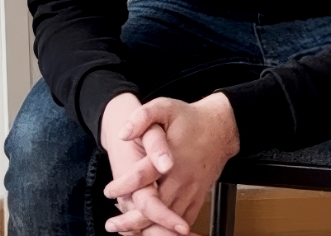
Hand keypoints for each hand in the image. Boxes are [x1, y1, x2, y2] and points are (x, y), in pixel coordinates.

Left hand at [104, 94, 239, 234]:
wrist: (221, 128)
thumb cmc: (189, 118)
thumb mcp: (164, 107)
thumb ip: (142, 117)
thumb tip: (123, 133)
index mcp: (171, 158)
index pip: (143, 177)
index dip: (123, 186)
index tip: (109, 192)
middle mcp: (182, 178)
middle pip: (156, 207)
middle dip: (132, 219)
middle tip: (112, 225)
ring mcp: (193, 190)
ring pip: (170, 218)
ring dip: (149, 228)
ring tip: (127, 232)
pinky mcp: (200, 196)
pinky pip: (185, 218)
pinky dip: (168, 228)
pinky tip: (152, 230)